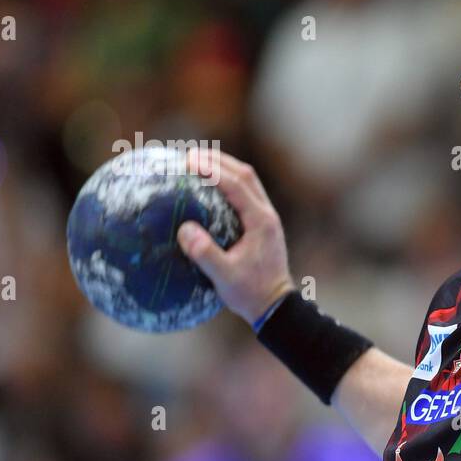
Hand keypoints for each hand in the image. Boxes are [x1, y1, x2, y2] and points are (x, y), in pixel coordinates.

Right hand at [175, 148, 295, 323]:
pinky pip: (245, 196)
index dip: (213, 169)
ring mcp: (266, 219)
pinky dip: (228, 185)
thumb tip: (185, 229)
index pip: (237, 185)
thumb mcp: (224, 277)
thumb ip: (205, 254)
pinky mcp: (262, 226)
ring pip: (248, 183)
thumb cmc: (250, 293)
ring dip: (225, 169)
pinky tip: (208, 189)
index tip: (190, 160)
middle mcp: (266, 215)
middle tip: (190, 154)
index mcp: (261, 222)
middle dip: (219, 161)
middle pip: (245, 175)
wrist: (275, 306)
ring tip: (198, 162)